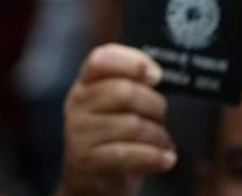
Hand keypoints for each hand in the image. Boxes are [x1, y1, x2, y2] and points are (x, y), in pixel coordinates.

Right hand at [59, 44, 175, 195]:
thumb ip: (130, 86)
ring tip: (161, 144)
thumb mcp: (116, 108)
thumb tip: (155, 72)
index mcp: (84, 85)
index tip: (155, 76)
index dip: (132, 62)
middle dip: (154, 106)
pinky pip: (130, 154)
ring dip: (158, 137)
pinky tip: (165, 160)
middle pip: (125, 92)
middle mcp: (76, 104)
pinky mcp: (88, 161)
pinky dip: (155, 157)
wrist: (90, 183)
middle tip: (159, 119)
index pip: (102, 59)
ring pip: (133, 125)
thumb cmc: (114, 140)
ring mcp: (79, 133)